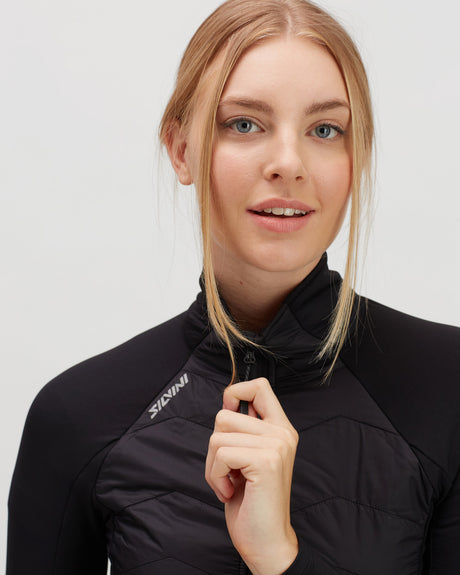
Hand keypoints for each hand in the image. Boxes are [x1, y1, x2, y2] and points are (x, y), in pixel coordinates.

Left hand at [205, 377, 298, 574]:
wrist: (267, 542)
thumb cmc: (253, 503)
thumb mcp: (248, 457)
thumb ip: (245, 429)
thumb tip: (229, 400)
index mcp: (281, 429)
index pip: (259, 386)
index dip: (236, 392)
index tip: (229, 415)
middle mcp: (282, 433)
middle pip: (224, 415)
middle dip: (214, 446)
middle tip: (228, 471)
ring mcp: (276, 445)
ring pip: (218, 435)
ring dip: (213, 465)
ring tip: (230, 482)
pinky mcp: (266, 461)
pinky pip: (220, 454)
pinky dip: (215, 476)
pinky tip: (231, 491)